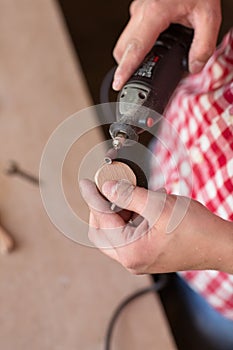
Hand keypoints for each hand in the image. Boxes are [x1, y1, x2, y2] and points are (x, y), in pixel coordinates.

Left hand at [80, 179, 232, 274]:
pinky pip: (127, 234)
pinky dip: (128, 217)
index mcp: (131, 252)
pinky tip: (140, 203)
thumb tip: (107, 187)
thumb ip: (129, 196)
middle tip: (106, 187)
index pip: (101, 221)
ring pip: (114, 233)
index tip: (86, 183)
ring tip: (129, 192)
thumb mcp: (159, 205)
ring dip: (117, 211)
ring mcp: (138, 259)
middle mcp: (131, 260)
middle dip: (102, 207)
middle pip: (101, 232)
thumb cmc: (196, 230)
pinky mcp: (145, 253)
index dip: (92, 198)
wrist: (218, 245)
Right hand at [112, 0, 221, 89]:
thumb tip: (194, 67)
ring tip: (150, 63)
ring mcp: (138, 10)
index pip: (135, 48)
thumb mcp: (209, 15)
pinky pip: (132, 34)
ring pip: (125, 42)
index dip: (125, 69)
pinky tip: (154, 48)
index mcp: (155, 12)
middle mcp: (141, 11)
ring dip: (133, 56)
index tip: (118, 83)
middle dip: (127, 67)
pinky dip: (138, 46)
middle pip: (123, 49)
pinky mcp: (140, 10)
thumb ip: (203, 46)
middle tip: (138, 80)